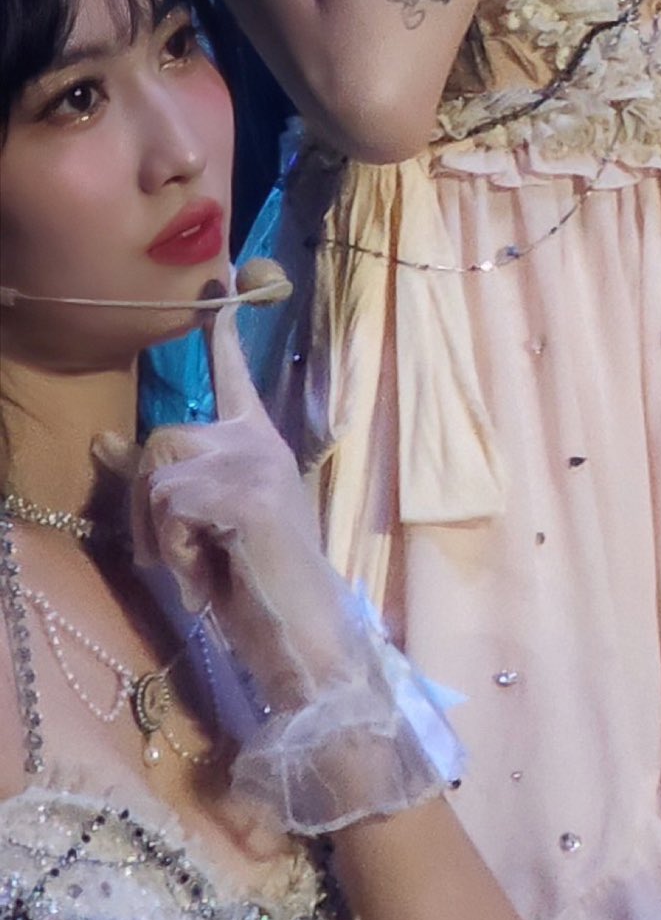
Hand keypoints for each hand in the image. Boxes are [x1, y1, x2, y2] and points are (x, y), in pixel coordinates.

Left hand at [107, 292, 364, 715]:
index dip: (221, 331)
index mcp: (254, 445)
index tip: (220, 284)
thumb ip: (156, 482)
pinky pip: (170, 503)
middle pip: (161, 440)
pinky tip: (210, 572)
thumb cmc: (252, 586)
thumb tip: (101, 440)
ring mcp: (255, 461)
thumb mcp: (194, 527)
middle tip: (176, 557)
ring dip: (159, 533)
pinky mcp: (248, 490)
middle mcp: (257, 442)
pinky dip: (175, 547)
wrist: (301, 635)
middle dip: (143, 507)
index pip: (230, 375)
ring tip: (200, 565)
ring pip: (159, 472)